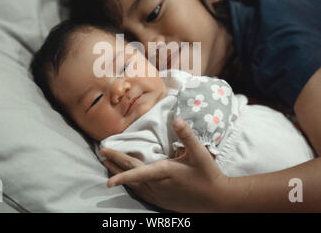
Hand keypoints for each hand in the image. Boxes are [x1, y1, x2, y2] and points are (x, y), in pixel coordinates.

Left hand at [100, 118, 227, 211]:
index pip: (137, 172)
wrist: (217, 198)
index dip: (121, 173)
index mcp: (164, 172)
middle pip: (131, 175)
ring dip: (120, 174)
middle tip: (102, 153)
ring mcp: (159, 195)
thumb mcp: (199, 153)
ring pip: (134, 186)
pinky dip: (131, 186)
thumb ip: (187, 135)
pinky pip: (141, 194)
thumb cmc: (208, 174)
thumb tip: (177, 120)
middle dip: (115, 164)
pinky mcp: (162, 201)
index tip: (107, 172)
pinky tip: (127, 184)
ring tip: (108, 166)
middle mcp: (158, 185)